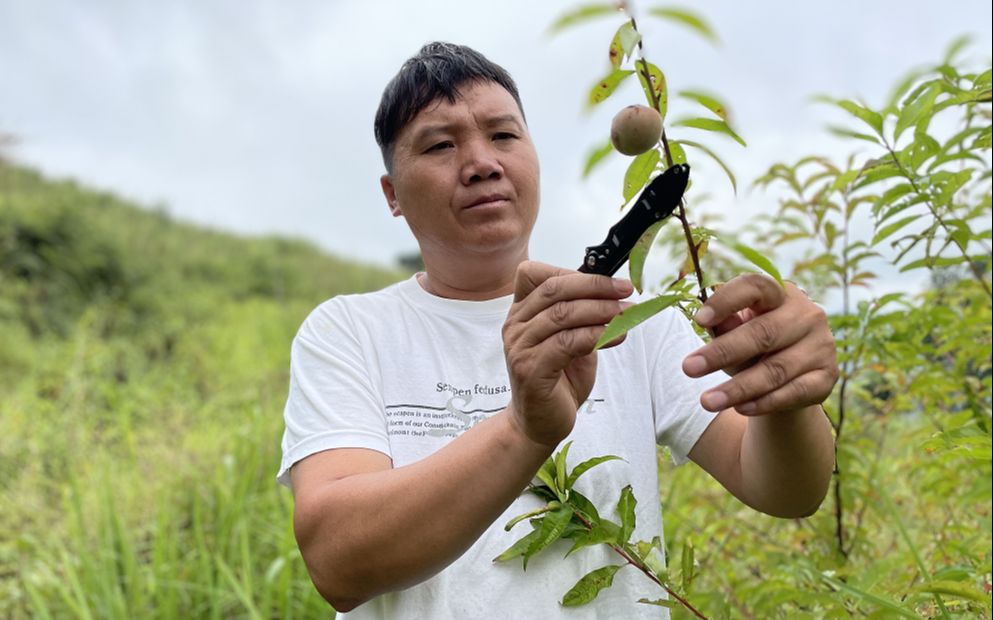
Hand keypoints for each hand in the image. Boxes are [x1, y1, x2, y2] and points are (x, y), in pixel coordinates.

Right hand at [503, 261, 631, 446]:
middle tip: (625, 290)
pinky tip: (617, 336)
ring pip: (563, 314)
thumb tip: (614, 293)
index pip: (537, 274)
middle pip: (554, 290)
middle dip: (594, 286)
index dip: (574, 273)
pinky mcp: (530, 369)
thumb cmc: (558, 380)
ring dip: (601, 310)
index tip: (609, 280)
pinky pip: (567, 342)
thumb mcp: (571, 340)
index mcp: (521, 312)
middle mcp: (515, 325)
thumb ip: (582, 317)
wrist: (539, 423)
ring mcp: (519, 347)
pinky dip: (596, 335)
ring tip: (627, 313)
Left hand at [682, 274, 838, 415]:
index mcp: (780, 293)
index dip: (727, 301)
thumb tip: (709, 322)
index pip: (755, 286)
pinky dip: (764, 402)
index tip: (699, 320)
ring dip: (738, 387)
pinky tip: (739, 408)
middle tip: (688, 368)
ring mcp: (821, 345)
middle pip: (763, 333)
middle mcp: (807, 314)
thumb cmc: (754, 347)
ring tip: (707, 401)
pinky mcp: (827, 376)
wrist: (789, 378)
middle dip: (722, 352)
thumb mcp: (736, 332)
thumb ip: (724, 325)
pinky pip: (793, 392)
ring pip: (776, 369)